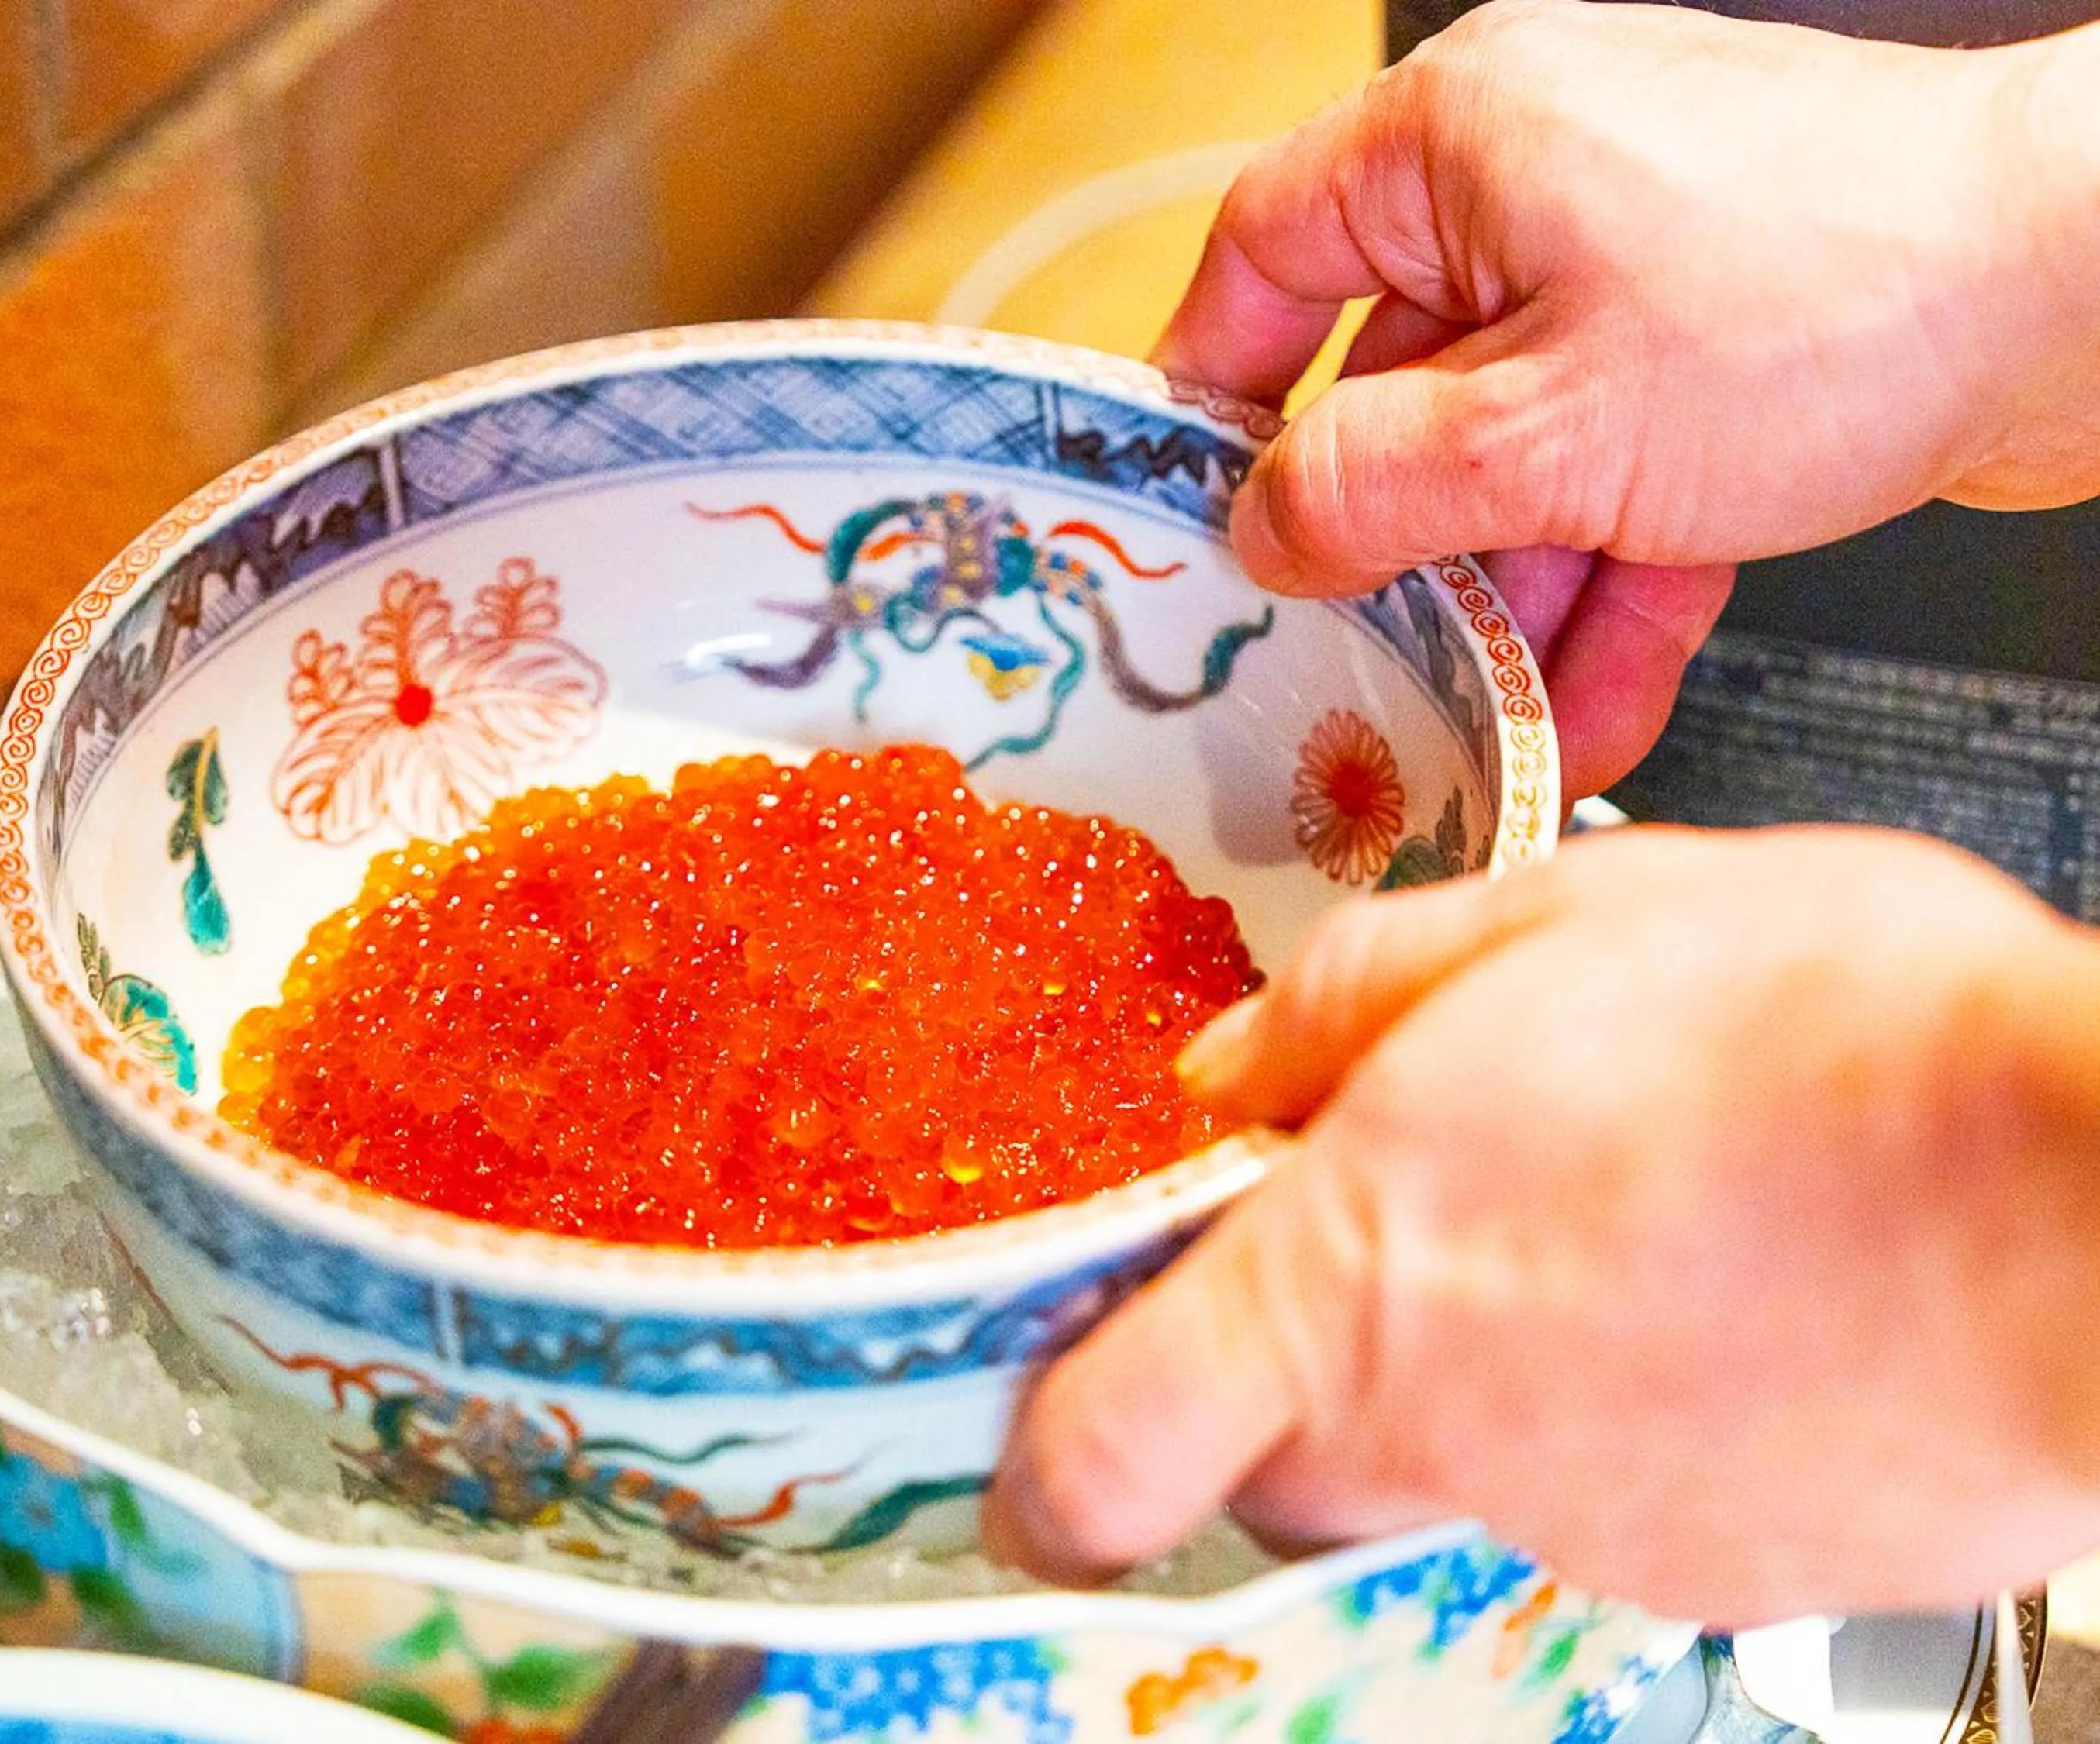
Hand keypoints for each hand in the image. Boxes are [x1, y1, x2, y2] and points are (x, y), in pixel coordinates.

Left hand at [984, 826, 2099, 1623]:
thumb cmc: (1839, 1036)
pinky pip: (1602, 1503)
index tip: (1047, 1431)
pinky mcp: (1721, 1571)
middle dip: (1281, 1374)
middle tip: (1377, 1239)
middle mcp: (1452, 1434)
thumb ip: (1344, 1006)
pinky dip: (1614, 1414)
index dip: (1047, 1462)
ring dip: (1474, 1367)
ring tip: (1601, 1222)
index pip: (1103, 1456)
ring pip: (1449, 1475)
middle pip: (1274, 1466)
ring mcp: (1591, 1525)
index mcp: (1355, 1281)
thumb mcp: (1544, 922)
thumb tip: (1239, 1069)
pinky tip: (1704, 1290)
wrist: (2096, 1180)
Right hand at [1157, 1, 2099, 795]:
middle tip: (1348, 653)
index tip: (1184, 500)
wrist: (2098, 290)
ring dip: (1507, 602)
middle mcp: (1539, 186)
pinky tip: (1588, 705)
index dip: (1209, 387)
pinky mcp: (1726, 353)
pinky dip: (1606, 588)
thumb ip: (1367, 486)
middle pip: (1397, 384)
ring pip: (1517, 456)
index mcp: (1459, 141)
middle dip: (1392, 547)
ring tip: (1487, 722)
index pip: (1267, 253)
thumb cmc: (1845, 290)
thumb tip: (1267, 526)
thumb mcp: (1539, 429)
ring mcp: (1639, 270)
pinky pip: (1622, 481)